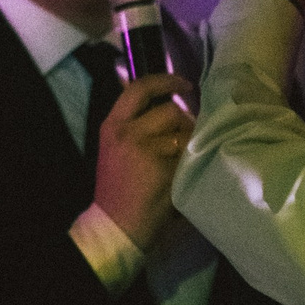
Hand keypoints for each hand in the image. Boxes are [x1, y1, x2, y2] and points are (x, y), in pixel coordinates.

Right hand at [93, 71, 192, 250]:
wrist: (116, 224)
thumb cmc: (119, 188)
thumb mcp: (116, 148)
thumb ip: (136, 125)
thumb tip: (170, 105)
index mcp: (112, 125)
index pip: (139, 89)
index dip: (165, 81)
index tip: (185, 84)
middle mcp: (127, 133)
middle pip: (170, 110)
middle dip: (184, 123)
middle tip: (183, 140)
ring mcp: (146, 150)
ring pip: (184, 132)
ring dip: (190, 143)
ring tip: (180, 160)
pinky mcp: (164, 168)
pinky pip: (189, 155)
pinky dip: (191, 162)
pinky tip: (182, 174)